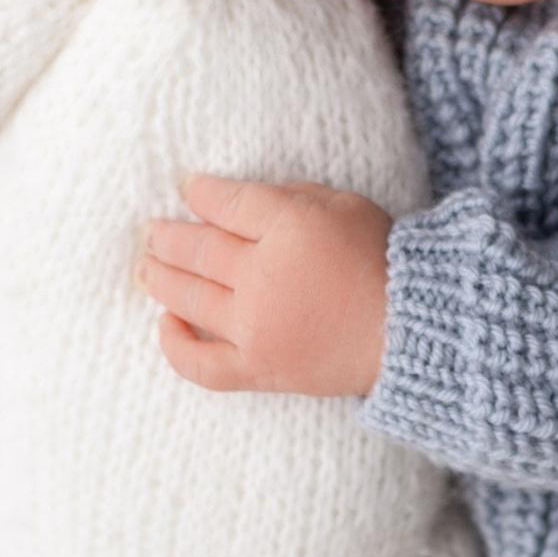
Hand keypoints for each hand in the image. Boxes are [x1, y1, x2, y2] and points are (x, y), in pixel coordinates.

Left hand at [141, 175, 390, 395]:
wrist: (413, 332)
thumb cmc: (385, 261)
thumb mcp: (345, 205)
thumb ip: (291, 195)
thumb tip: (237, 198)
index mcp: (290, 228)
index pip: (225, 204)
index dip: (201, 193)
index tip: (187, 187)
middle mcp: (264, 276)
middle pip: (197, 248)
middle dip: (167, 234)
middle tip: (150, 228)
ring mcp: (256, 326)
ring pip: (188, 296)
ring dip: (158, 277)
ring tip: (144, 266)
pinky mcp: (258, 368)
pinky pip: (200, 363)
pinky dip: (174, 345)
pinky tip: (165, 324)